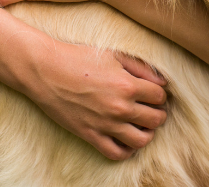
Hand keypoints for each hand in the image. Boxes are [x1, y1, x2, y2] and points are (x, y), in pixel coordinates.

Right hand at [25, 37, 167, 159]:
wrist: (46, 71)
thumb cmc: (79, 58)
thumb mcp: (114, 55)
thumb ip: (141, 68)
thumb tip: (163, 82)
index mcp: (127, 85)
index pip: (160, 96)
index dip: (159, 94)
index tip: (152, 93)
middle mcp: (120, 107)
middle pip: (156, 119)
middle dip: (158, 113)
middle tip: (150, 108)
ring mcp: (105, 124)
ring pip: (141, 140)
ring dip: (147, 133)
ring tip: (141, 125)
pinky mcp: (90, 135)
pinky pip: (116, 153)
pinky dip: (127, 150)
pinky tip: (126, 139)